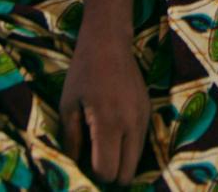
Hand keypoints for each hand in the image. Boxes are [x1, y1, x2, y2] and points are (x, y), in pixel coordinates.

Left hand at [60, 34, 150, 184]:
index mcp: (109, 123)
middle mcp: (132, 124)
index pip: (107, 170)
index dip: (93, 176)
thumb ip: (72, 140)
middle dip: (110, 175)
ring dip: (121, 163)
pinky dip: (128, 149)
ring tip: (103, 150)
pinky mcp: (149, 112)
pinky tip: (114, 136)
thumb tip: (75, 166)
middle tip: (94, 164)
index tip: (83, 166)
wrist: (110, 43)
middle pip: (127, 174)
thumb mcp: (68, 106)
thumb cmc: (83, 72)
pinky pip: (141, 144)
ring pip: (137, 161)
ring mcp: (144, 118)